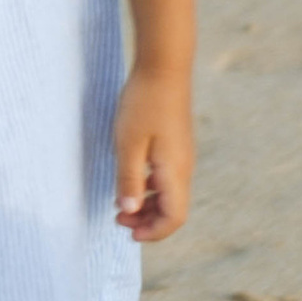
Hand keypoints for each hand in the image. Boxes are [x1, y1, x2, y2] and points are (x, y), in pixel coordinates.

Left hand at [113, 66, 192, 240]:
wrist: (163, 68)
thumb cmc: (143, 104)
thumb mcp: (128, 144)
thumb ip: (128, 180)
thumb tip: (129, 212)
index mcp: (174, 171)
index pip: (173, 218)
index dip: (153, 232)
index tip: (128, 232)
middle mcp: (183, 168)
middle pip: (173, 211)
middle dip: (148, 222)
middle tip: (118, 220)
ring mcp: (181, 157)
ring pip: (169, 195)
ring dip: (147, 206)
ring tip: (120, 205)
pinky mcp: (176, 147)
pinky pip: (166, 179)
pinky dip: (149, 189)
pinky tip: (130, 182)